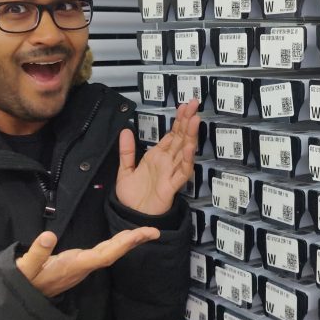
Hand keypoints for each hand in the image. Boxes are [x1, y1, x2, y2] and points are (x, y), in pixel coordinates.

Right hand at [16, 229, 160, 297]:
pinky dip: (116, 244)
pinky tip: (124, 239)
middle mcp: (83, 266)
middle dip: (133, 242)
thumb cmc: (25, 281)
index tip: (139, 236)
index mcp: (75, 265)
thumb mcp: (26, 267)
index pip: (104, 255)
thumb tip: (49, 236)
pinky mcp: (79, 263)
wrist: (23, 296)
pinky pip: (104, 253)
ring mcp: (83, 265)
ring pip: (110, 253)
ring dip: (127, 242)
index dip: (123, 245)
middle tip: (153, 231)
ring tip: (144, 232)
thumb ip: (37, 253)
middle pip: (113, 253)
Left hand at [116, 99, 199, 215]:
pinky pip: (182, 172)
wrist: (131, 216)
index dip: (178, 120)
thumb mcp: (125, 169)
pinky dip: (186, 160)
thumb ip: (126, 151)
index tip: (184, 105)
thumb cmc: (131, 196)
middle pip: (180, 138)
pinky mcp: (172, 186)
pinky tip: (189, 148)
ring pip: (184, 151)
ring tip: (195, 119)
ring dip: (190, 136)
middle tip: (194, 103)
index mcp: (157, 157)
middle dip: (187, 121)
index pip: (171, 135)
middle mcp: (166, 162)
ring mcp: (171, 173)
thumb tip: (126, 130)